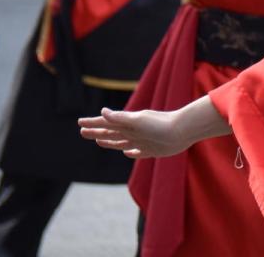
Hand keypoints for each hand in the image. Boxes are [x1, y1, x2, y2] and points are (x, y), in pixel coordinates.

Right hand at [79, 107, 194, 158]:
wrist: (184, 131)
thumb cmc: (160, 124)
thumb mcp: (137, 121)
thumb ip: (120, 118)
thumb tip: (102, 112)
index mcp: (128, 123)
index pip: (106, 123)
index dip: (93, 123)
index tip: (79, 123)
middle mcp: (134, 131)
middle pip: (111, 132)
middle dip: (96, 131)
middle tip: (82, 132)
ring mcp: (143, 140)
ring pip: (121, 142)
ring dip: (109, 141)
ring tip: (99, 140)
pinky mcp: (152, 150)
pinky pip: (137, 152)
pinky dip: (131, 152)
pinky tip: (127, 153)